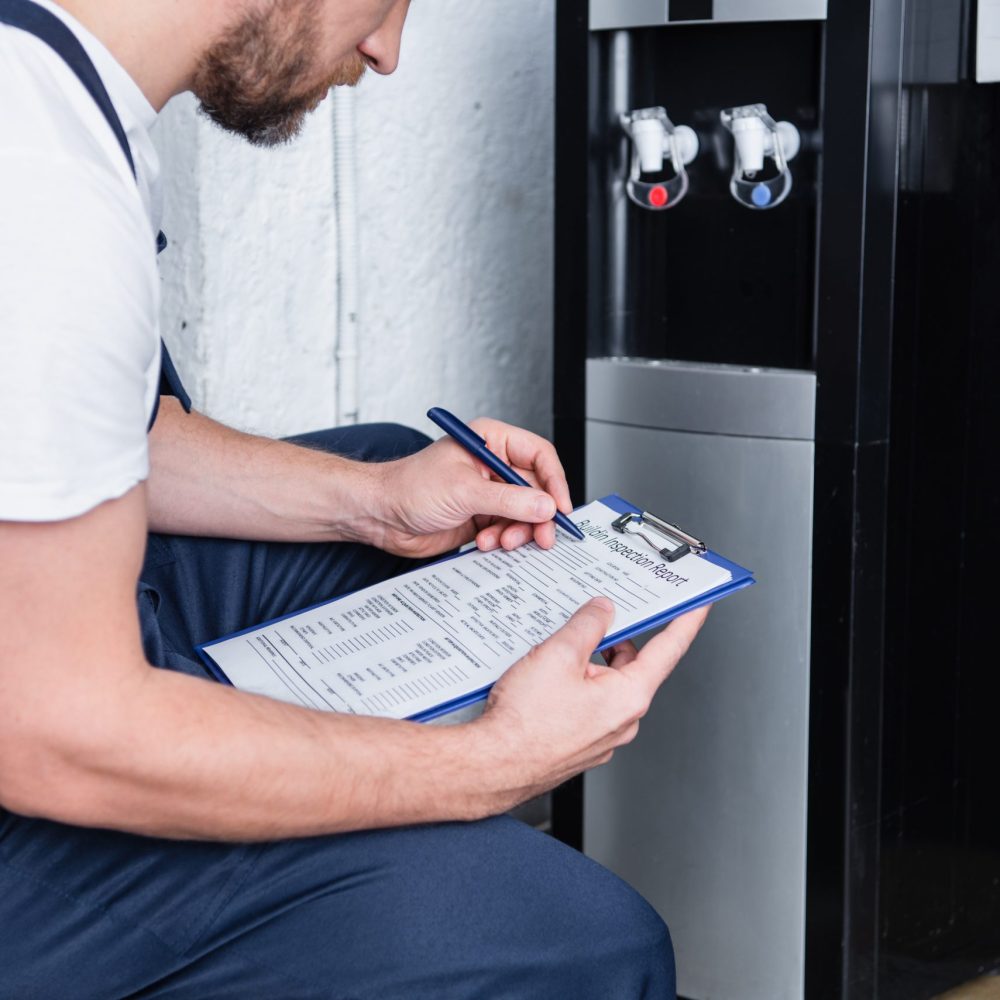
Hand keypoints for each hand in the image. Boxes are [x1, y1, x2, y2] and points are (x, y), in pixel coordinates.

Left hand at [370, 418, 573, 558]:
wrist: (380, 515)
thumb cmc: (408, 487)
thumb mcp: (464, 491)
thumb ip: (509, 500)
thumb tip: (546, 506)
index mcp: (491, 441)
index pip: (539, 455)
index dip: (554, 481)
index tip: (560, 507)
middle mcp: (492, 466)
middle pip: (536, 489)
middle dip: (538, 515)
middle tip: (543, 536)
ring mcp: (487, 493)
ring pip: (523, 513)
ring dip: (517, 531)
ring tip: (502, 541)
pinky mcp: (479, 517)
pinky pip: (507, 529)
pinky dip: (502, 539)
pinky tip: (484, 542)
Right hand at [471, 597, 709, 810]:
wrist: (493, 765)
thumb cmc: (524, 723)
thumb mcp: (558, 655)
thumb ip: (587, 625)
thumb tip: (602, 611)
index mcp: (628, 696)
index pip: (668, 649)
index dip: (685, 621)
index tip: (698, 605)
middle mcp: (623, 720)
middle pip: (630, 664)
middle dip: (610, 640)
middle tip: (590, 619)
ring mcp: (602, 735)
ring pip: (604, 684)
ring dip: (586, 665)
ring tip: (552, 655)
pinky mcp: (581, 743)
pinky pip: (587, 704)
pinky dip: (574, 686)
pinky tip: (545, 680)